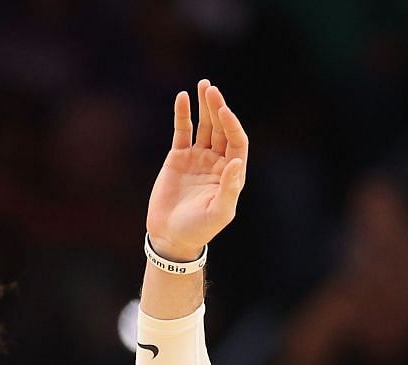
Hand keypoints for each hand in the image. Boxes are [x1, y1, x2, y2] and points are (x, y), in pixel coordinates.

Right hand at [144, 78, 248, 261]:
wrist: (170, 236)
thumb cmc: (198, 229)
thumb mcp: (219, 212)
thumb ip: (229, 187)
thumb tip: (236, 162)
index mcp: (231, 173)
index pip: (236, 141)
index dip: (232, 125)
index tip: (223, 111)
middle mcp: (217, 161)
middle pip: (221, 128)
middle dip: (217, 108)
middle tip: (212, 90)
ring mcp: (198, 157)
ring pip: (204, 126)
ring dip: (204, 106)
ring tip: (203, 85)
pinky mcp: (178, 157)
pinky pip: (182, 131)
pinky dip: (183, 115)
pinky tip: (182, 98)